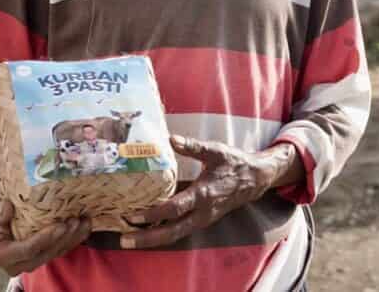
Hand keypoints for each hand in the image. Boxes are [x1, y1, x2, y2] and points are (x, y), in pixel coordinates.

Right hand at [0, 157, 90, 275]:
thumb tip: (6, 208)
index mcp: (2, 254)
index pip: (27, 250)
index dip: (45, 239)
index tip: (60, 225)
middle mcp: (17, 262)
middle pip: (45, 254)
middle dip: (63, 239)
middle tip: (75, 222)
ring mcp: (32, 260)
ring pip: (56, 252)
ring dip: (73, 238)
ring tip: (84, 221)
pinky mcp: (43, 254)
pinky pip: (61, 249)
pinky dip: (74, 238)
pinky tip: (85, 225)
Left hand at [120, 136, 303, 248]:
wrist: (255, 179)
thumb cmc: (234, 163)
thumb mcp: (215, 151)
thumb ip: (192, 146)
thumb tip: (170, 139)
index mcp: (203, 194)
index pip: (174, 209)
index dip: (152, 214)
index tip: (132, 215)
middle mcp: (202, 212)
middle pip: (171, 233)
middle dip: (146, 238)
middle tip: (123, 240)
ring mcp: (202, 220)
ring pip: (175, 236)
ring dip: (152, 239)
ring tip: (129, 240)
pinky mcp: (202, 220)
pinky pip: (180, 231)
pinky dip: (162, 233)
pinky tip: (146, 231)